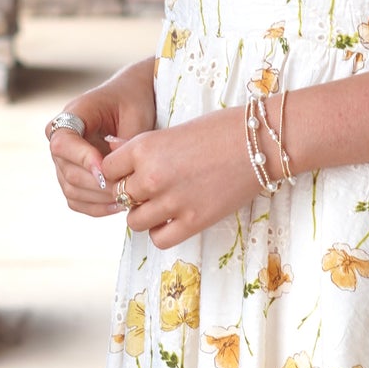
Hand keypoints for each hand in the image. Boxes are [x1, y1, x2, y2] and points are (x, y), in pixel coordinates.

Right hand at [47, 59, 156, 219]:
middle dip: (98, 184)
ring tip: (127, 199)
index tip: (105, 168)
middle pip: (68, 171)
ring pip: (72, 189)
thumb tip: (118, 172)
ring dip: (99, 199)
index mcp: (73, 115)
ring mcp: (64, 160)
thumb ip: (125, 142)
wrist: (132, 98)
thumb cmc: (134, 100)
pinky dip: (97, 207)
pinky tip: (120, 205)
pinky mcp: (72, 176)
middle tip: (127, 189)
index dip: (82, 158)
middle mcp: (61, 138)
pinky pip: (77, 199)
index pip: (63, 142)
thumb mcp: (136, 114)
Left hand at [99, 107, 257, 247]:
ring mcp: (172, 201)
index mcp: (144, 148)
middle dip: (131, 193)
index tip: (131, 172)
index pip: (107, 170)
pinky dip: (161, 231)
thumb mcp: (173, 130)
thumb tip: (112, 153)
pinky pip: (159, 238)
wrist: (261, 142)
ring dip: (144, 214)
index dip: (117, 172)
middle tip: (150, 188)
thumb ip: (142, 148)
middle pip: (120, 196)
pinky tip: (174, 219)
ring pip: (134, 221)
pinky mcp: (193, 221)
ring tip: (162, 204)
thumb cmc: (220, 129)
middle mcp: (152, 176)